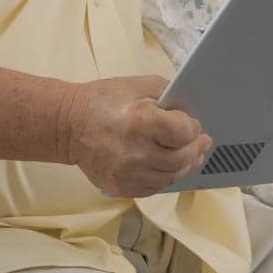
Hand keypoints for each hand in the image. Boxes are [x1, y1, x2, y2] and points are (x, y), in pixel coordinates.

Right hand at [61, 75, 211, 197]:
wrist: (69, 125)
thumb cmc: (104, 101)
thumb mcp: (139, 85)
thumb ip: (170, 96)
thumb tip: (193, 113)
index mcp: (140, 121)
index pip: (184, 132)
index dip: (194, 128)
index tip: (195, 125)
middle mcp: (134, 151)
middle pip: (182, 158)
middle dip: (197, 149)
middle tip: (203, 142)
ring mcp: (127, 173)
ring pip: (171, 177)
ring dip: (185, 165)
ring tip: (191, 155)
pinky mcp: (121, 187)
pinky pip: (155, 187)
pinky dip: (166, 177)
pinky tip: (170, 166)